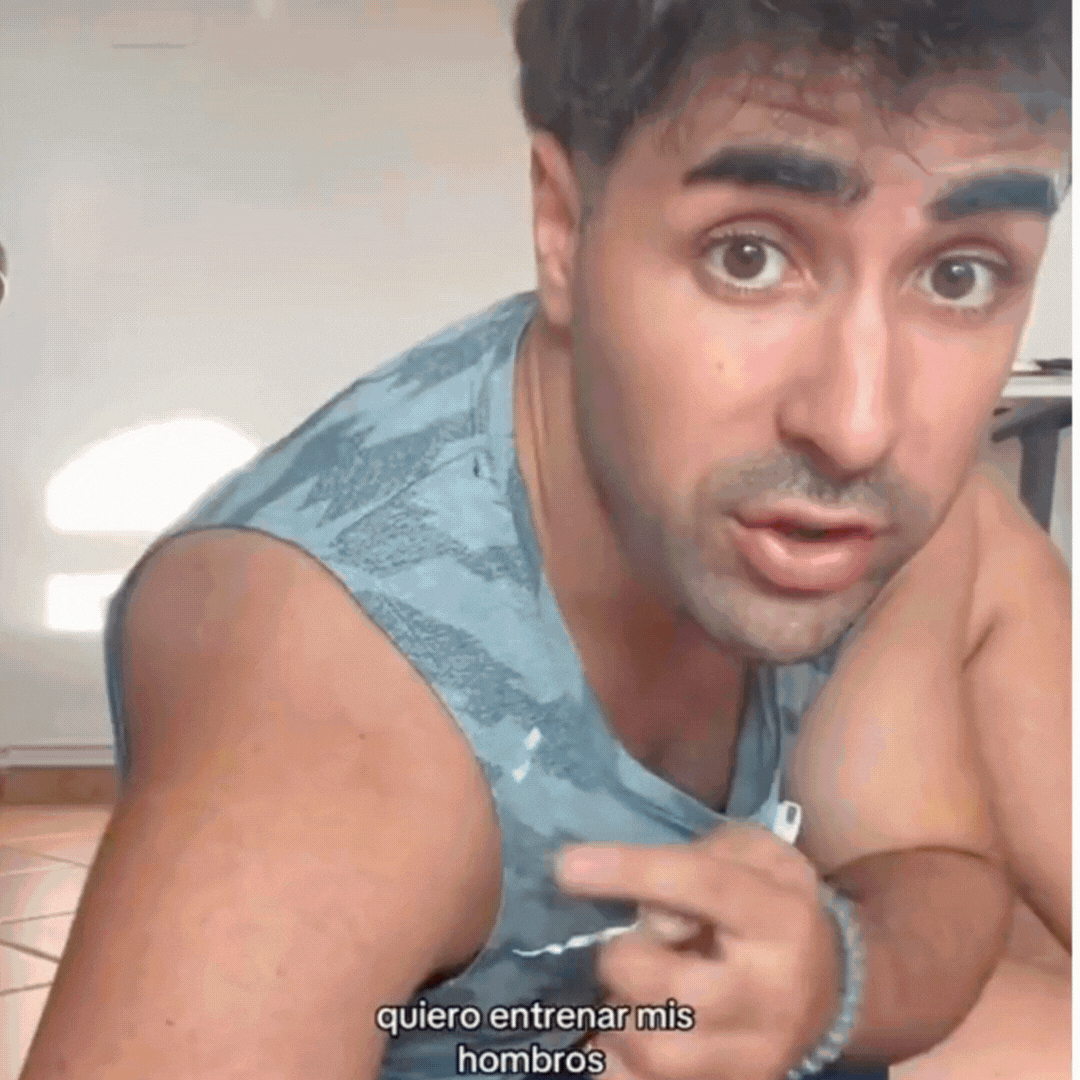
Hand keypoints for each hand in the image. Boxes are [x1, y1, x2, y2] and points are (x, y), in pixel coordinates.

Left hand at [555, 823, 841, 1079]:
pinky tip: (622, 1034)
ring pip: (657, 1052)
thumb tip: (647, 912)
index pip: (700, 886)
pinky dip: (618, 1062)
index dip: (629, 872)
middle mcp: (773, 993)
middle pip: (671, 986)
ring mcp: (756, 1054)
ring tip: (625, 995)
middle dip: (623, 960)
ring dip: (618, 1017)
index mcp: (779, 918)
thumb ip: (699, 859)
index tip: (566, 865)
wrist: (828, 983)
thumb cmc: (770, 900)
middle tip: (622, 947)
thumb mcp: (751, 853)